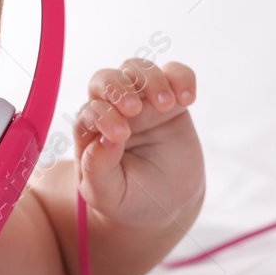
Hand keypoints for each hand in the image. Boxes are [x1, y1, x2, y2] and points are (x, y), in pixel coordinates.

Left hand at [73, 58, 203, 230]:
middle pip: (104, 79)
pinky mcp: (172, 101)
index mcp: (89, 132)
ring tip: (165, 105)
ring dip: (149, 79)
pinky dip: (181, 77)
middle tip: (134, 109)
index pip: (88, 112)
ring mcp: (142, 102)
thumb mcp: (107, 194)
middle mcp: (111, 111)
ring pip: (136, 68)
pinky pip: (174, 73)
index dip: (101, 117)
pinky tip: (187, 99)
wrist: (165, 205)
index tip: (120, 136)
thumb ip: (98, 169)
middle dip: (117, 87)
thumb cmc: (128, 198)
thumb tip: (104, 139)